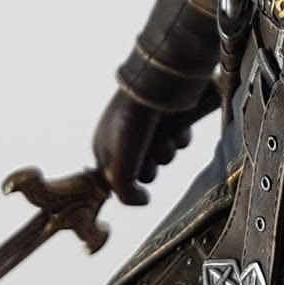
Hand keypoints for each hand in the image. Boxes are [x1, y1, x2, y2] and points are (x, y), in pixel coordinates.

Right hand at [92, 90, 192, 205]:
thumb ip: (125, 194)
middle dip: (150, 166)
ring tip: (165, 138)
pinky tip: (177, 127)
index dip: (126, 182)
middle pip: (143, 171)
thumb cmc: (131, 124)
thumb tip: (142, 200)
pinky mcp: (170, 118)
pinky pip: (177, 140)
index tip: (131, 178)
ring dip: (166, 152)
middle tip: (149, 154)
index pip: (114, 181)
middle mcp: (124, 137)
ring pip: (162, 156)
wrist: (158, 84)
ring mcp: (148, 127)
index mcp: (103, 146)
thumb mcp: (119, 169)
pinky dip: (180, 137)